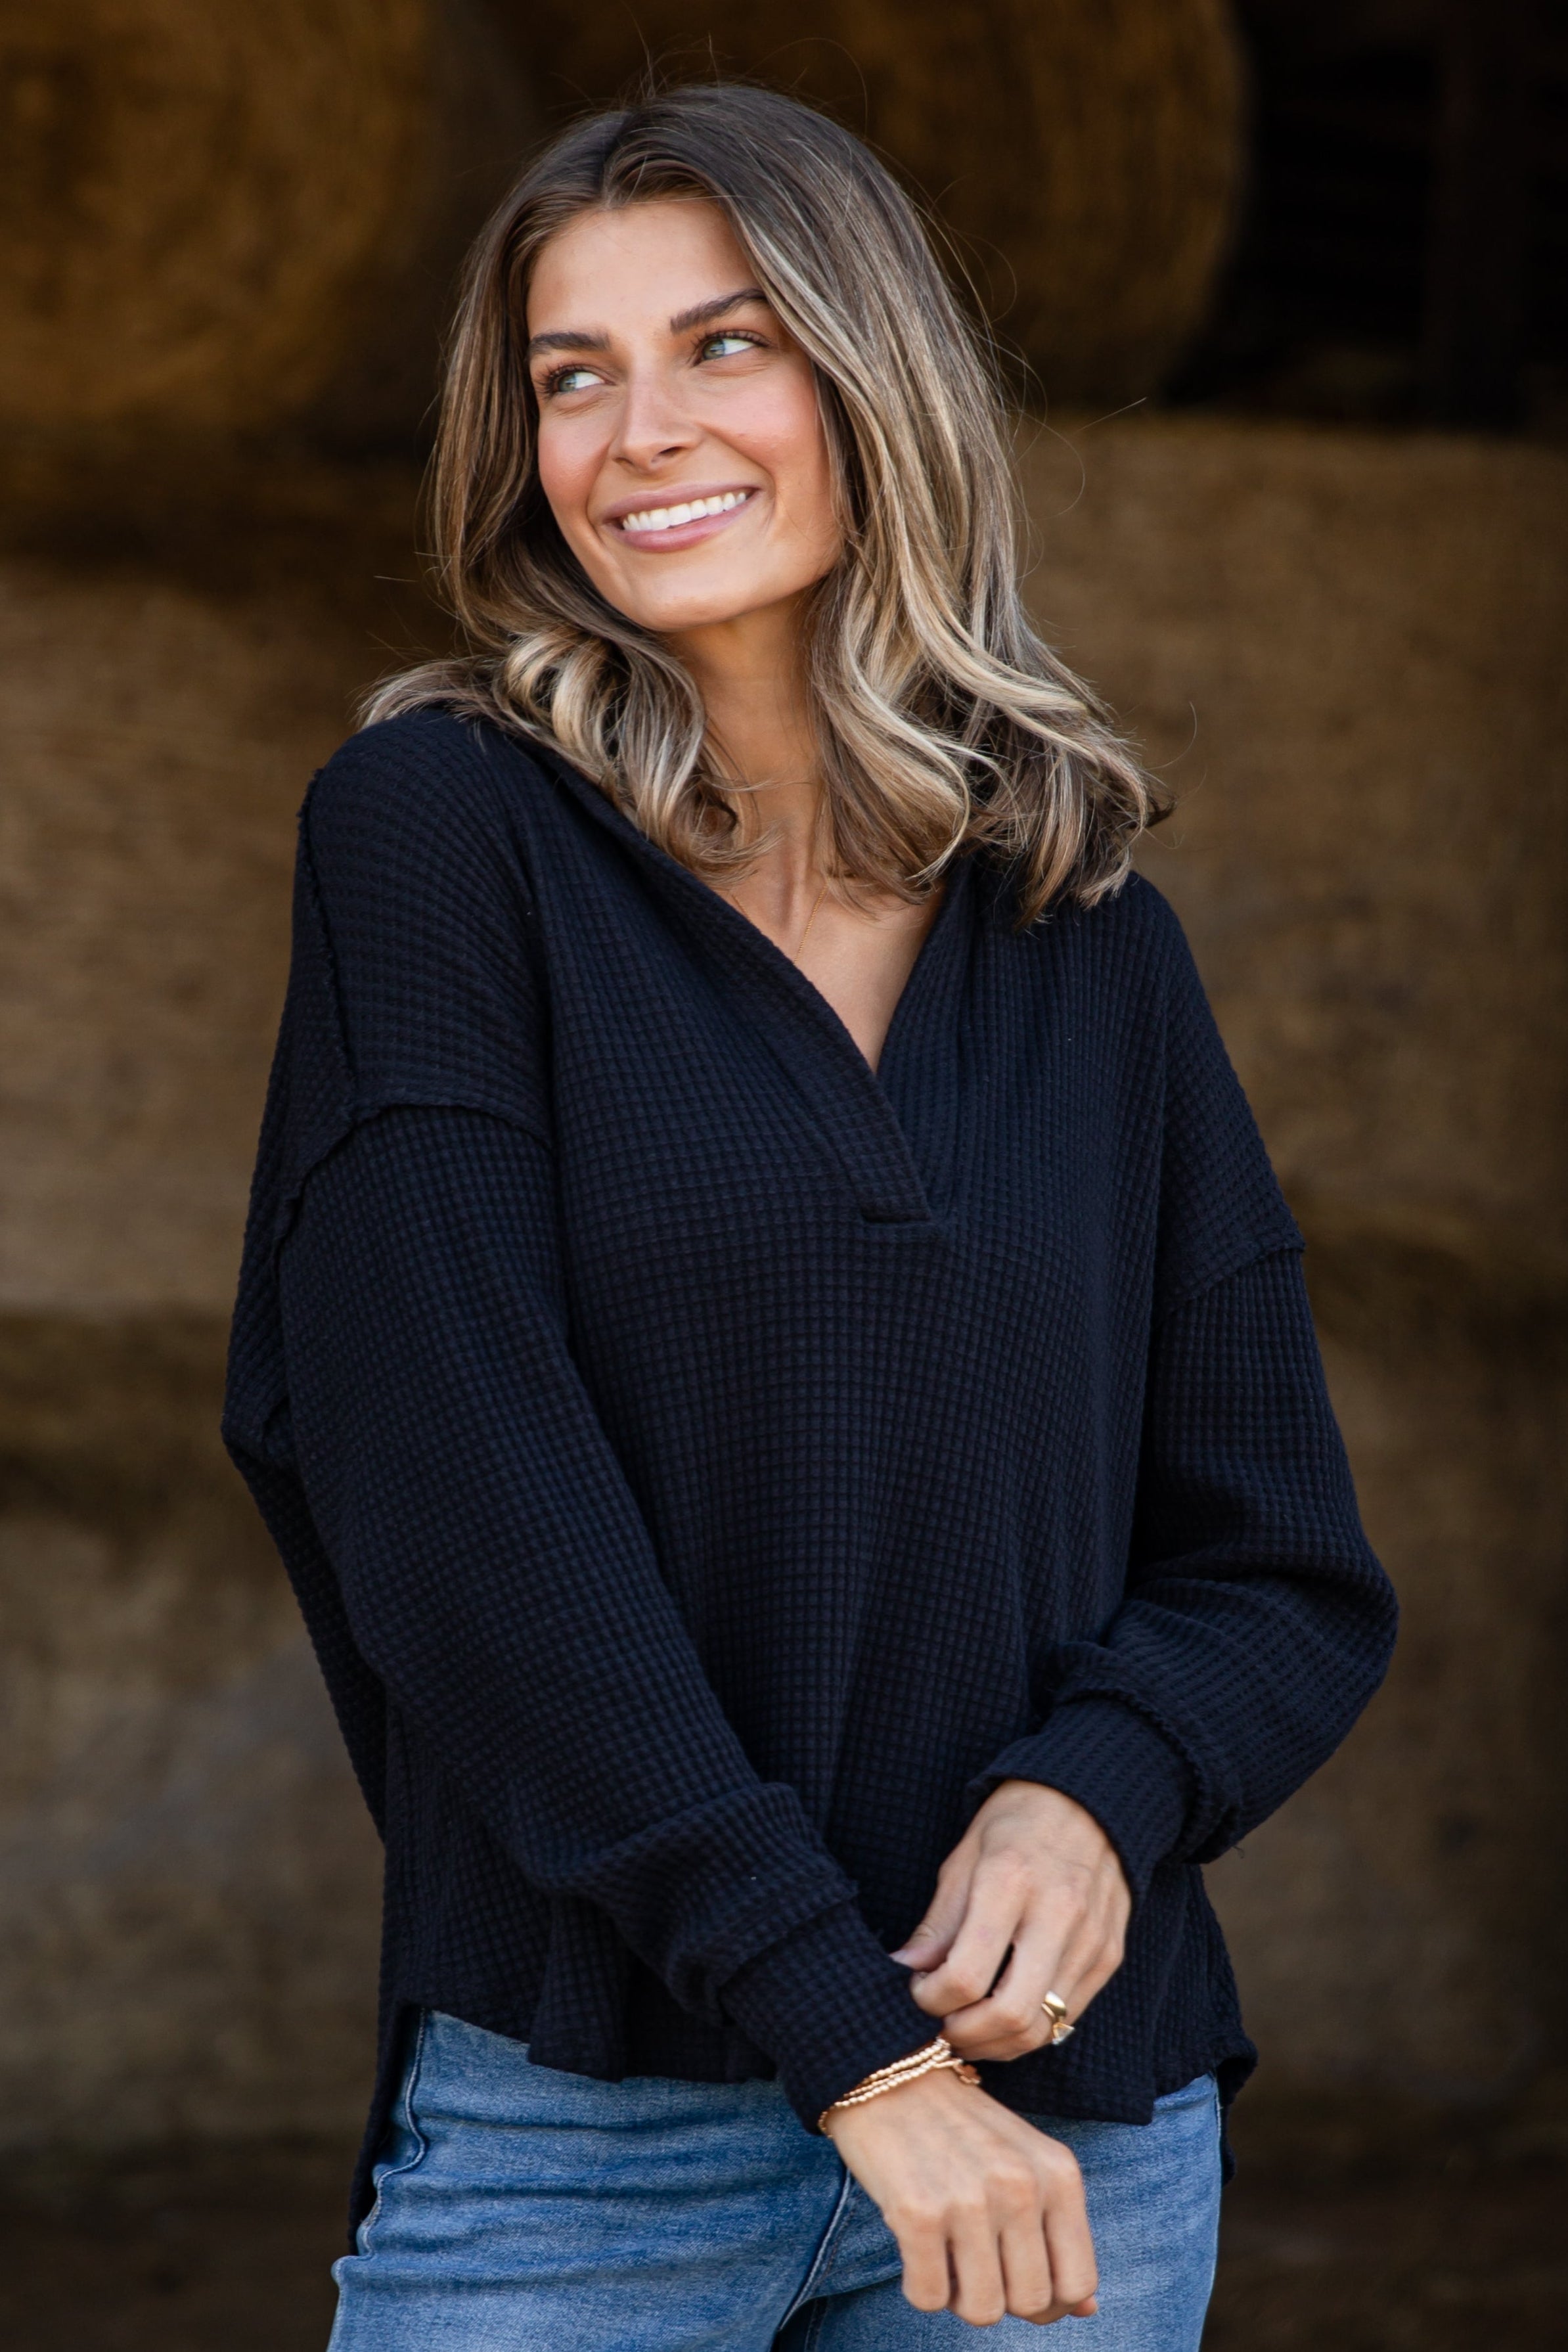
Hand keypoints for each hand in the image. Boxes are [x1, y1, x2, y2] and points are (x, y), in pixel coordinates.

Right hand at [823, 2066, 1096, 2325]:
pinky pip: (929, 2297)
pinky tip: (915, 2248)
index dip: (1049, 2303)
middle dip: (1000, 2296)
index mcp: (1059, 2173)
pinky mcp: (919, 2212)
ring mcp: (971, 2199)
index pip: (1077, 2283)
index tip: (1015, 2281)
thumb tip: (1088, 2310)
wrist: (888, 2074)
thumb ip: (1059, 2233)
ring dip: (958, 2297)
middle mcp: (1022, 2186)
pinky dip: (919, 2287)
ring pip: (983, 2311)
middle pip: (1030, 2303)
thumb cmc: (960, 2128)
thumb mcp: (1025, 2163)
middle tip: (971, 2258)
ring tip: (944, 2253)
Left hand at [891, 1781, 1130, 2060]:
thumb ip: (938, 1921)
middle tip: (941, 2025)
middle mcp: (1057, 1915)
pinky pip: (1068, 2017)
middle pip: (1009, 2015)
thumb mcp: (964, 1857)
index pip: (966, 1974)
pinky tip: (1004, 2013)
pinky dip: (1030, 2029)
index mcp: (1010, 1881)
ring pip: (1042, 2029)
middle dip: (965, 2036)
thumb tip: (904, 1970)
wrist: (1092, 1799)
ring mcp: (1090, 1940)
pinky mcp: (1109, 1956)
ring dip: (997, 2043)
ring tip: (968, 2027)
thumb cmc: (1016, 1823)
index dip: (931, 2000)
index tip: (917, 1991)